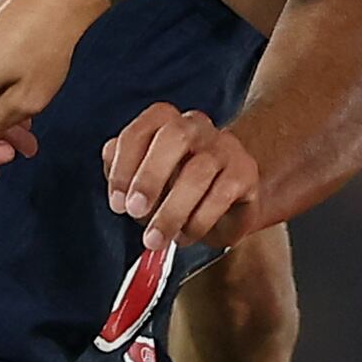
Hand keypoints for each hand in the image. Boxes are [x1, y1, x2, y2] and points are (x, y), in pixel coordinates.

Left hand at [102, 105, 264, 249]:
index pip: (141, 131)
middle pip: (175, 136)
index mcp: (164, 123)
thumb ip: (124, 175)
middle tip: (136, 212)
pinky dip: (199, 220)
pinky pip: (222, 194)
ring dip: (172, 210)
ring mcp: (224, 147)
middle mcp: (196, 126)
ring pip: (199, 171)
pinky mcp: (245, 172)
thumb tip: (116, 179)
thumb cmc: (177, 191)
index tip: (118, 202)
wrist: (225, 204)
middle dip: (150, 177)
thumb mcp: (143, 184)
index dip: (124, 166)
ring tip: (157, 238)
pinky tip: (186, 235)